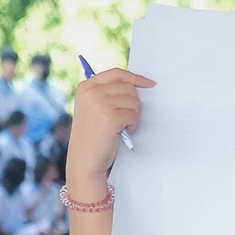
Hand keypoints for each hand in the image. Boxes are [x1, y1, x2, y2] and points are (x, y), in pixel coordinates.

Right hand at [66, 68, 152, 186]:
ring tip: (120, 126)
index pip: (117, 73)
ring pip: (134, 101)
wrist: (85, 160)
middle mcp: (91, 92)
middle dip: (133, 103)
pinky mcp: (110, 116)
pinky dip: (133, 125)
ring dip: (133, 115)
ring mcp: (99, 103)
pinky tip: (121, 132)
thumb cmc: (94, 136)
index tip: (149, 84)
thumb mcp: (94, 108)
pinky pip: (134, 114)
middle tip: (124, 119)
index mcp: (86, 87)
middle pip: (129, 87)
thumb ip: (108, 93)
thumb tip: (138, 84)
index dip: (135, 78)